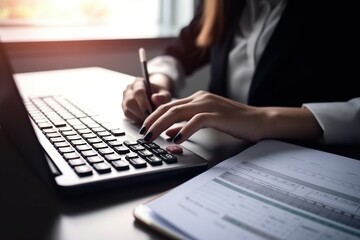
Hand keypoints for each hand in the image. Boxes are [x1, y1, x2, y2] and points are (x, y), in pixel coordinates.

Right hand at [122, 74, 172, 122]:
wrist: (155, 95)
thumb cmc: (160, 94)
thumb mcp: (165, 94)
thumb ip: (162, 96)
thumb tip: (155, 98)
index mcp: (138, 82)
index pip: (138, 92)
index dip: (144, 103)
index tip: (150, 112)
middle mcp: (129, 89)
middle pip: (130, 102)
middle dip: (141, 112)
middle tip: (151, 117)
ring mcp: (125, 98)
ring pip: (127, 109)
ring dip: (139, 116)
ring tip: (149, 117)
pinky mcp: (125, 107)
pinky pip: (128, 115)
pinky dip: (136, 118)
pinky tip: (144, 118)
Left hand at [140, 91, 322, 142]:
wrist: (259, 120)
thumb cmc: (234, 121)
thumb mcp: (206, 121)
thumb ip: (187, 124)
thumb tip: (170, 131)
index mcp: (197, 98)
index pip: (169, 106)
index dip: (154, 116)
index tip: (145, 128)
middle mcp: (200, 98)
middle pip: (169, 108)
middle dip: (152, 121)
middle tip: (143, 134)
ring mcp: (209, 104)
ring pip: (178, 112)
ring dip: (161, 125)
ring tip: (152, 137)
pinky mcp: (218, 114)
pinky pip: (196, 121)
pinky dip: (184, 129)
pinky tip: (176, 138)